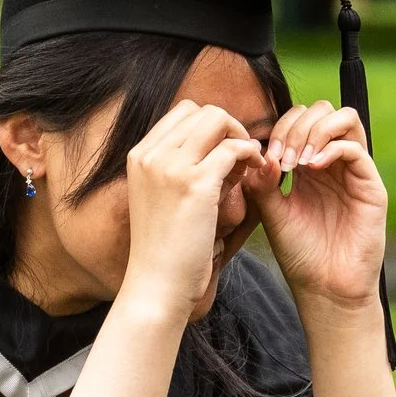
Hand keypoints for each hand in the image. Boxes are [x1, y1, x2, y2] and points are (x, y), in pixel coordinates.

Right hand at [122, 99, 265, 316]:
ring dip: (240, 138)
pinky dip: (250, 156)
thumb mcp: (163, 199)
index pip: (182, 113)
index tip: (223, 153)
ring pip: (218, 121)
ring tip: (248, 167)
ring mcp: (170, 167)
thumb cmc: (166, 249)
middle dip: (228, 128)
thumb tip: (224, 149)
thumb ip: (184, 169)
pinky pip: (233, 149)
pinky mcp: (195, 183)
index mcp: (139, 155)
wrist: (156, 285)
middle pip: (201, 111)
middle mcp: (151, 154)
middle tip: (241, 159)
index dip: (210, 127)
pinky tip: (255, 174)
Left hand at [246, 99, 386, 310]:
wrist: (325, 288)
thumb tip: (257, 152)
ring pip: (344, 119)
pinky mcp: (371, 186)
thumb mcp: (271, 213)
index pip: (299, 120)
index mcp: (307, 165)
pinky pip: (356, 148)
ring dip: (316, 131)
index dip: (279, 129)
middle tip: (282, 159)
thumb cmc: (299, 254)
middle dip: (296, 127)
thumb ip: (262, 182)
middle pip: (322, 111)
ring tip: (299, 160)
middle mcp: (333, 162)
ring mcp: (354, 172)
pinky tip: (313, 168)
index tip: (266, 158)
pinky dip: (332, 149)